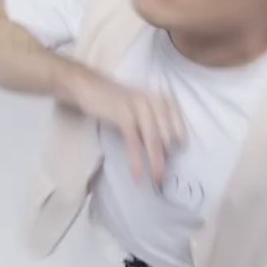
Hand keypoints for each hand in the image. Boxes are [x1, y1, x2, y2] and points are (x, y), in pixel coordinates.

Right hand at [63, 68, 184, 185]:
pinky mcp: (123, 115)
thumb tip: (163, 152)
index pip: (179, 126)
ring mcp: (139, 106)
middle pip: (167, 135)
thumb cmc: (115, 101)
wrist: (88, 86)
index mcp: (161, 99)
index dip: (178, 145)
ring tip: (156, 180)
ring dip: (156, 163)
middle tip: (165, 178)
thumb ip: (151, 126)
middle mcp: (154, 100)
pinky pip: (134, 142)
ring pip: (153, 140)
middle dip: (167, 159)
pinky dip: (136, 160)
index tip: (174, 162)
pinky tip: (137, 174)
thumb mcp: (138, 110)